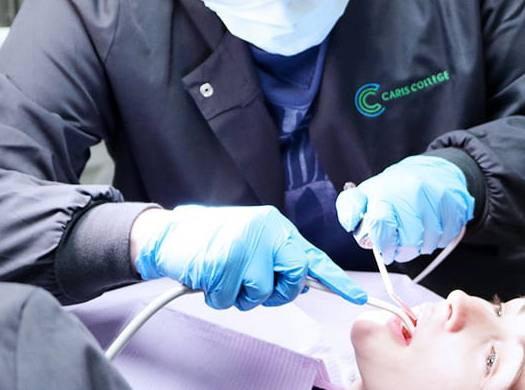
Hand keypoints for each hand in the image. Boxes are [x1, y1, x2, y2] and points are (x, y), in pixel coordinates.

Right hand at [132, 205, 365, 309]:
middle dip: (275, 292)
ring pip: (259, 294)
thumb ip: (277, 257)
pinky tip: (207, 276)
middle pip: (293, 278)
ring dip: (238, 294)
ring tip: (222, 273)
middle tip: (250, 284)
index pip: (311, 256)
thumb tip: (301, 281)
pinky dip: (215, 296)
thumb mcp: (251, 238)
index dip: (336, 280)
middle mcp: (265, 231)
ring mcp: (244, 245)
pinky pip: (228, 299)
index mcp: (275, 225)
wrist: (166, 232)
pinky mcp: (221, 261)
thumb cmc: (210, 239)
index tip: (357, 297)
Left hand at [335, 155, 473, 263]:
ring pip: (426, 244)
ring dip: (419, 247)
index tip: (383, 249)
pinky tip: (431, 228)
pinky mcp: (455, 207)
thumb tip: (351, 222)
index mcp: (386, 190)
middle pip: (407, 242)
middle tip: (398, 246)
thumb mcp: (368, 192)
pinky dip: (436, 241)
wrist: (434, 171)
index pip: (380, 225)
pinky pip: (444, 240)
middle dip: (400, 251)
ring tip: (415, 233)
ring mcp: (435, 199)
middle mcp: (412, 192)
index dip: (382, 244)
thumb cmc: (396, 188)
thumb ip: (350, 207)